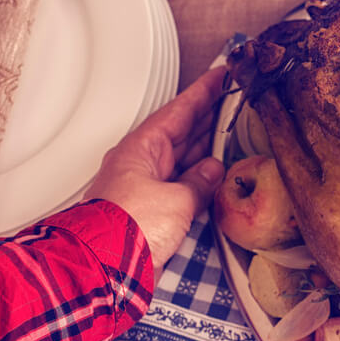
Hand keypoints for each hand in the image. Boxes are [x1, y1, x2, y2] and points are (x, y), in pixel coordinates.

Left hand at [83, 67, 227, 268]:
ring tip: (234, 132)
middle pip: (181, 132)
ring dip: (206, 147)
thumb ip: (200, 182)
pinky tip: (216, 175)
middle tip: (236, 101)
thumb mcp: (177, 200)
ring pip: (182, 158)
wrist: (103, 266)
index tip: (223, 73)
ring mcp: (145, 186)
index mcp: (143, 148)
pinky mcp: (150, 209)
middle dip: (208, 117)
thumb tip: (213, 171)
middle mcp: (142, 162)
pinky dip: (200, 176)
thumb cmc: (131, 226)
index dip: (204, 92)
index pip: (180, 110)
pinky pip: (180, 183)